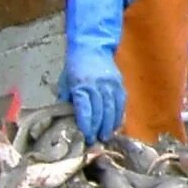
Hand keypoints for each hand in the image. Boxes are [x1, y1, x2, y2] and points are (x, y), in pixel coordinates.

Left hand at [61, 0, 128, 144]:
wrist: (92, 46)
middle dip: (98, 129)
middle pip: (100, 113)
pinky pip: (121, 103)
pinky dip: (119, 115)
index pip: (86, 110)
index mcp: (81, 85)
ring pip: (113, 109)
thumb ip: (68, 101)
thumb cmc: (75, 65)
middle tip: (95, 141)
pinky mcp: (119, 84)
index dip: (86, 126)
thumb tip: (69, 119)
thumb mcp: (65, 83)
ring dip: (109, 125)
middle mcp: (98, 86)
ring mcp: (111, 85)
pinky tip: (116, 124)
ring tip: (105, 136)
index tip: (86, 137)